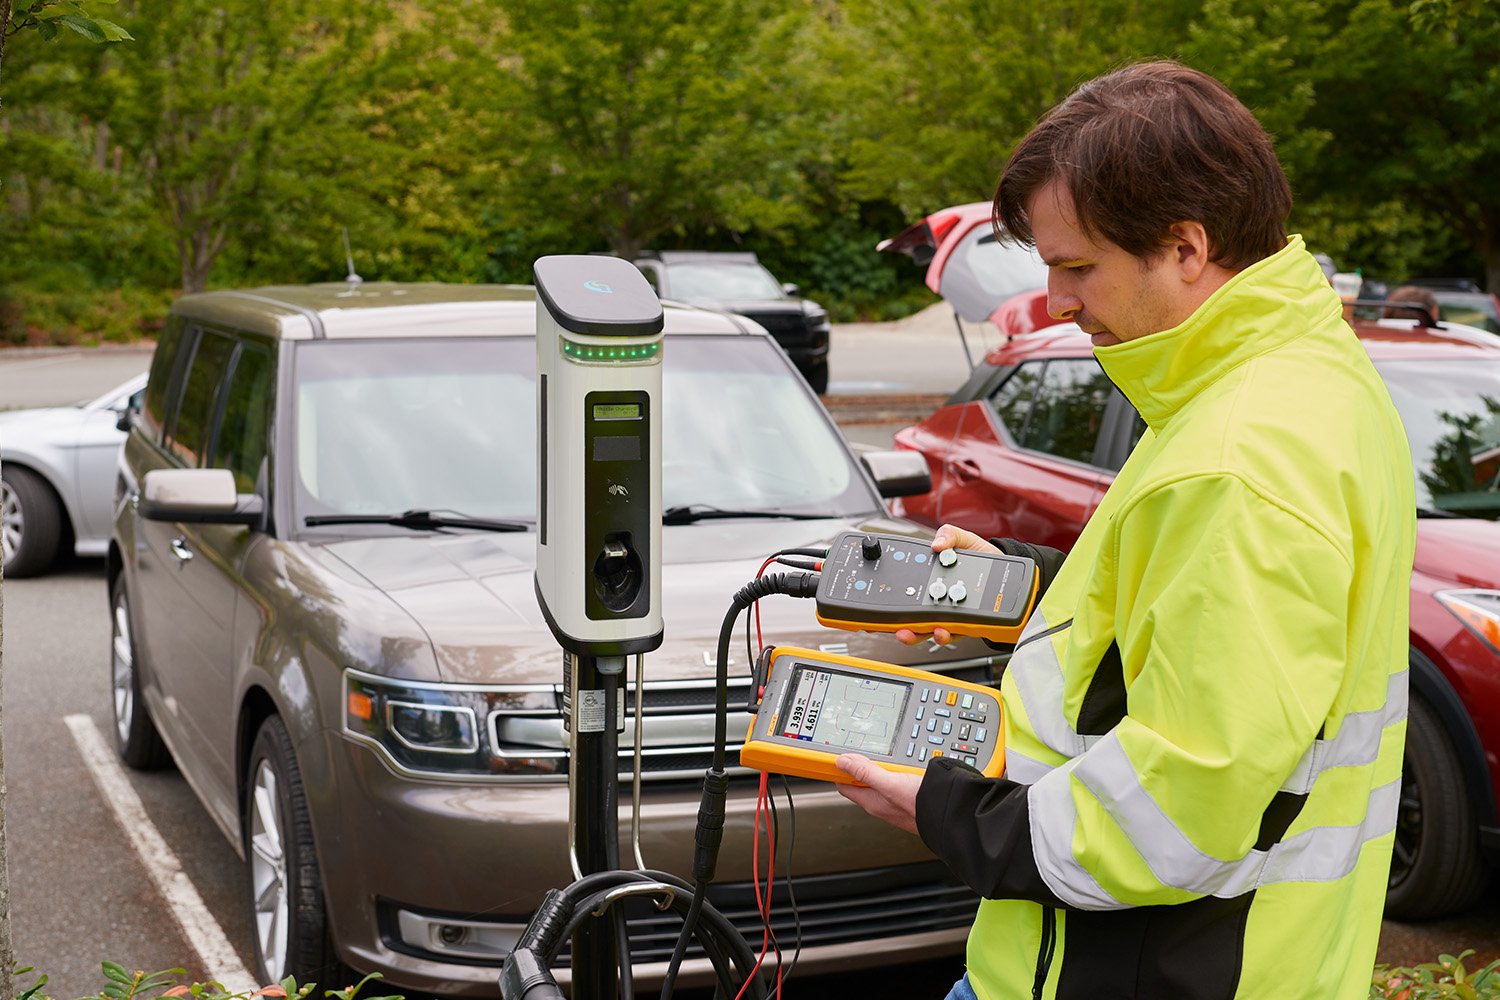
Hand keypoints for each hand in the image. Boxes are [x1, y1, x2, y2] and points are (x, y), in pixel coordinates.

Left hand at [835, 754, 921, 835]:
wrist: (949, 815)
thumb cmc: (920, 806)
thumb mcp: (889, 783)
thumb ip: (865, 772)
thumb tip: (842, 762)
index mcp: (870, 801)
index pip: (845, 784)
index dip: (841, 769)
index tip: (841, 754)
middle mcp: (881, 802)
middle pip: (862, 780)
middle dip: (863, 764)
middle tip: (868, 750)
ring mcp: (895, 800)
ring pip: (881, 779)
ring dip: (882, 766)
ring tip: (888, 756)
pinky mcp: (908, 796)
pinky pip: (897, 780)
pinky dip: (897, 770)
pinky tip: (905, 764)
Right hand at [893, 524, 1002, 645]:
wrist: (1012, 577)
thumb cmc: (986, 559)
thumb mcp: (966, 540)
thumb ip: (950, 536)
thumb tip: (937, 544)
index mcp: (932, 579)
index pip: (907, 590)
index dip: (889, 599)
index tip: (879, 606)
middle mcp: (937, 599)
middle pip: (911, 615)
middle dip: (898, 624)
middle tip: (894, 625)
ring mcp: (949, 614)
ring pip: (927, 629)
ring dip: (918, 633)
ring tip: (914, 631)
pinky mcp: (965, 625)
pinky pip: (952, 633)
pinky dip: (945, 634)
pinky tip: (942, 630)